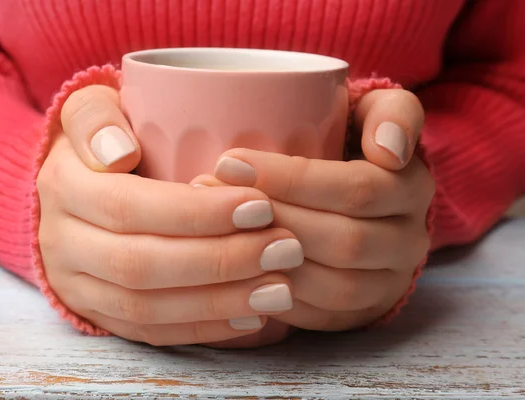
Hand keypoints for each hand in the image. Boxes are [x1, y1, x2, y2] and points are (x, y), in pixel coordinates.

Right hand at [37, 85, 303, 346]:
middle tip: (284, 248)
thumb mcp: (90, 110)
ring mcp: (78, 286)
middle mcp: (62, 243)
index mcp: (63, 187)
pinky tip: (250, 317)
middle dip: (219, 260)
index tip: (261, 205)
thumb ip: (95, 116)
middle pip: (141, 265)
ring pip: (146, 308)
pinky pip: (149, 332)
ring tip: (278, 289)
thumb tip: (119, 153)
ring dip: (218, 302)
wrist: (73, 191)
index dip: (196, 212)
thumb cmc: (103, 143)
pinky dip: (202, 328)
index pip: (129, 205)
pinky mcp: (99, 313)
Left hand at [191, 89, 433, 346]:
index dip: (291, 179)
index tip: (230, 162)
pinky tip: (236, 268)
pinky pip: (320, 316)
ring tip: (214, 231)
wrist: (361, 200)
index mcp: (412, 188)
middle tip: (209, 195)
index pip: (356, 189)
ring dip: (269, 260)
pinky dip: (276, 294)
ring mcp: (388, 283)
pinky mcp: (361, 312)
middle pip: (343, 241)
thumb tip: (389, 150)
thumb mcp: (374, 114)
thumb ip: (391, 113)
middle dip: (272, 219)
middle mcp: (409, 241)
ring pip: (333, 285)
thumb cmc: (350, 144)